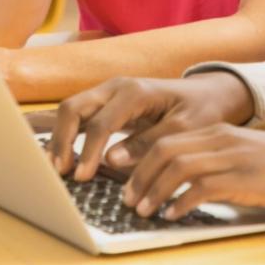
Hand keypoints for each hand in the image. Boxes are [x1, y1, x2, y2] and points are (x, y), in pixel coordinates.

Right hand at [47, 72, 254, 181]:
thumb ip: (148, 144)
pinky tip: (64, 158)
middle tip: (60, 173)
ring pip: (71, 110)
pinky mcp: (107, 102)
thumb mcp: (182, 130)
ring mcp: (109, 92)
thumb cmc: (200, 111)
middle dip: (62, 140)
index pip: (101, 123)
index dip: (88, 151)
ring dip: (60, 137)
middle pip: (73, 108)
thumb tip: (111, 160)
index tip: (82, 178)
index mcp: (135, 92)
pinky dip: (68, 134)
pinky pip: (80, 115)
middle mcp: (116, 87)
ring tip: (57, 169)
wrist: (208, 94)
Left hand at [123, 124, 264, 219]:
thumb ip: (215, 165)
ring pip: (178, 166)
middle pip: (165, 149)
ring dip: (153, 189)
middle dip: (139, 175)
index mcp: (219, 131)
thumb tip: (182, 188)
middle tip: (127, 198)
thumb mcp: (244, 158)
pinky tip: (172, 214)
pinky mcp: (244, 178)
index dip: (140, 160)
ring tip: (143, 209)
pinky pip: (202, 187)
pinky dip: (180, 201)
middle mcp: (221, 139)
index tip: (127, 181)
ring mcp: (233, 157)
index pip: (166, 139)